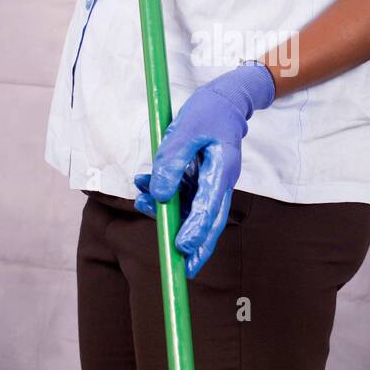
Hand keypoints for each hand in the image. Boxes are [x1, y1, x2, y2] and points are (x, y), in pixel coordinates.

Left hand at [133, 62, 275, 277]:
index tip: (182, 247)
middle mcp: (221, 182)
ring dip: (170, 213)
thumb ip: (171, 162)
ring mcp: (213, 182)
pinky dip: (167, 195)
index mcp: (222, 171)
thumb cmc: (208, 111)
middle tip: (184, 270)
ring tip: (143, 204)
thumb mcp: (185, 130)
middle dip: (198, 247)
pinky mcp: (204, 179)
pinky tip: (144, 186)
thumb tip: (159, 194)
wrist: (226, 99)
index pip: (209, 207)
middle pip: (211, 222)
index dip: (195, 230)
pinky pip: (187, 195)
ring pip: (196, 210)